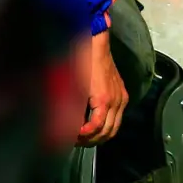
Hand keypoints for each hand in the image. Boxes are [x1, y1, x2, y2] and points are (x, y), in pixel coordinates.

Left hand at [77, 31, 127, 145]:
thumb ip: (66, 107)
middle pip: (107, 132)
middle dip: (90, 140)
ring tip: (83, 136)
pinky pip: (118, 117)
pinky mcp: (122, 93)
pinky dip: (107, 125)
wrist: (94, 42)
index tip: (70, 137)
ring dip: (99, 136)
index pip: (94, 128)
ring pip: (114, 127)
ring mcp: (121, 97)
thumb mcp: (69, 84)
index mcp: (103, 99)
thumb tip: (59, 127)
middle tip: (75, 141)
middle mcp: (116, 101)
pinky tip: (94, 124)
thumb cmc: (79, 60)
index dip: (82, 136)